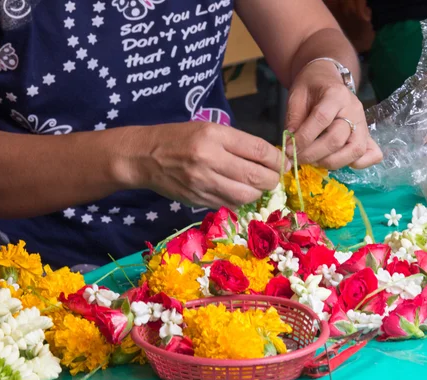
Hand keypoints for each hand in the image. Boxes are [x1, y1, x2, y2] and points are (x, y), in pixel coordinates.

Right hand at [117, 122, 287, 209]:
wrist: (144, 156)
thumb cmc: (179, 138)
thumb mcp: (209, 129)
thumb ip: (238, 143)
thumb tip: (270, 158)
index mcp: (214, 136)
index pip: (258, 150)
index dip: (277, 159)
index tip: (282, 163)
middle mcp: (209, 160)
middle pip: (256, 177)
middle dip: (272, 179)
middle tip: (273, 177)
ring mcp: (203, 183)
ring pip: (246, 196)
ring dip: (257, 193)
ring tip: (255, 185)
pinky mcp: (198, 200)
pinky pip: (230, 204)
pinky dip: (239, 200)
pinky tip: (237, 191)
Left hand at [285, 61, 381, 169]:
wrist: (326, 79)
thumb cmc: (311, 87)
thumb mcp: (296, 96)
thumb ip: (293, 119)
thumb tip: (291, 145)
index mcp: (336, 94)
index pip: (321, 119)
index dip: (304, 138)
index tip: (288, 149)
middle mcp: (354, 109)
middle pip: (337, 139)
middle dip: (313, 154)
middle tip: (296, 158)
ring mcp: (363, 123)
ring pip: (354, 151)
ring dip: (330, 162)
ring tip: (313, 162)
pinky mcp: (367, 135)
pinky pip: (371, 154)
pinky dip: (357, 164)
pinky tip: (337, 161)